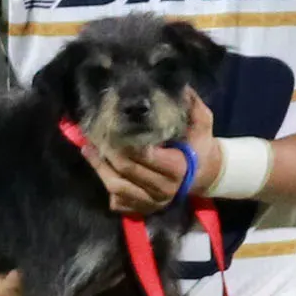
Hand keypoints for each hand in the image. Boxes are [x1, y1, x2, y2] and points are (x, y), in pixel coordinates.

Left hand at [80, 92, 219, 215]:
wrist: (206, 174)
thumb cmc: (199, 144)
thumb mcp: (202, 123)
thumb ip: (192, 105)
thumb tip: (178, 85)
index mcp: (177, 167)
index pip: (145, 156)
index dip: (126, 142)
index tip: (112, 127)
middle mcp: (165, 189)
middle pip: (127, 171)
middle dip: (107, 152)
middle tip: (94, 135)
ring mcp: (153, 202)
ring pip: (117, 188)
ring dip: (100, 168)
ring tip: (89, 149)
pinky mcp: (144, 210)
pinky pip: (118, 202)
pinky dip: (106, 185)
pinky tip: (100, 168)